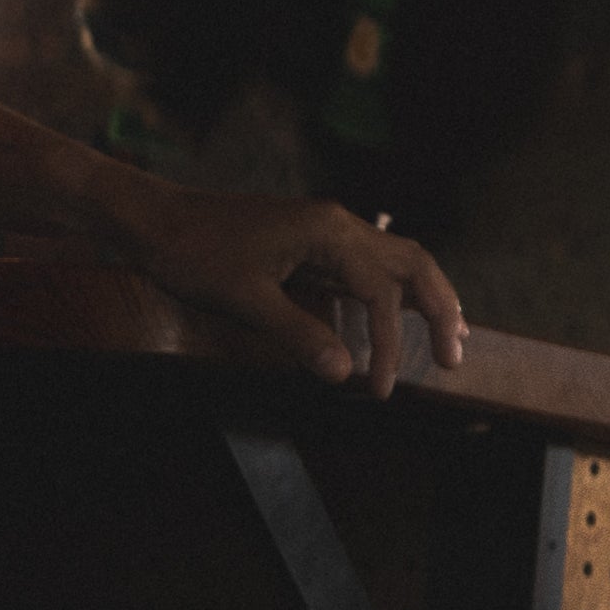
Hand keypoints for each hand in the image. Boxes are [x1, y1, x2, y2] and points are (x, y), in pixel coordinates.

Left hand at [115, 181, 466, 387]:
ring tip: (452, 334)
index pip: (381, 292)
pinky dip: (394, 291)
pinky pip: (371, 264)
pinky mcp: (314, 239)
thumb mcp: (245, 299)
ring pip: (400, 259)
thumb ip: (299, 335)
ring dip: (427, 297)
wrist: (154, 220)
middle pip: (414, 264)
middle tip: (455, 356)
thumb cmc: (193, 255)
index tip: (380, 389)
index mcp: (328, 233)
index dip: (388, 345)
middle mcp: (340, 224)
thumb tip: (344, 374)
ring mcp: (329, 229)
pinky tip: (400, 314)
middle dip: (441, 310)